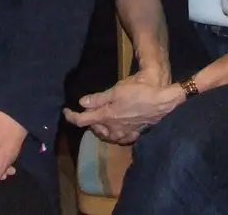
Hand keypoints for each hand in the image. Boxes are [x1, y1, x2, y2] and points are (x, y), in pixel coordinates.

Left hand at [64, 69, 184, 144]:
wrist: (161, 97)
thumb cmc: (137, 89)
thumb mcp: (115, 91)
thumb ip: (98, 99)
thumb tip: (81, 103)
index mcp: (106, 117)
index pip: (82, 121)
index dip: (71, 116)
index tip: (66, 111)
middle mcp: (114, 128)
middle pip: (95, 129)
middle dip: (88, 122)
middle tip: (87, 111)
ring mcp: (126, 132)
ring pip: (108, 136)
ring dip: (100, 129)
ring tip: (100, 121)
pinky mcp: (137, 132)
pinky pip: (122, 138)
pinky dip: (115, 135)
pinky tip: (118, 130)